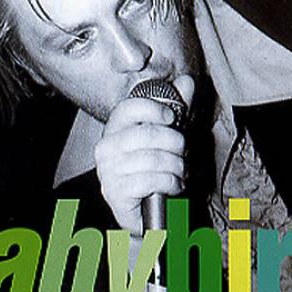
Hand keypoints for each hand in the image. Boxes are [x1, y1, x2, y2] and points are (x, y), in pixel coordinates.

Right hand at [94, 75, 194, 235]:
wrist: (142, 210)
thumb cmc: (153, 169)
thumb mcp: (167, 135)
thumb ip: (176, 107)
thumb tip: (186, 81)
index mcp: (115, 129)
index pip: (129, 108)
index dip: (154, 109)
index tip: (171, 118)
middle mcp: (106, 148)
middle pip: (148, 134)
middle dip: (175, 144)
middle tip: (182, 153)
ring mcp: (108, 171)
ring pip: (153, 159)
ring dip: (177, 167)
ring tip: (180, 172)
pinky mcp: (116, 193)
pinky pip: (151, 181)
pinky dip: (171, 183)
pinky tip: (174, 186)